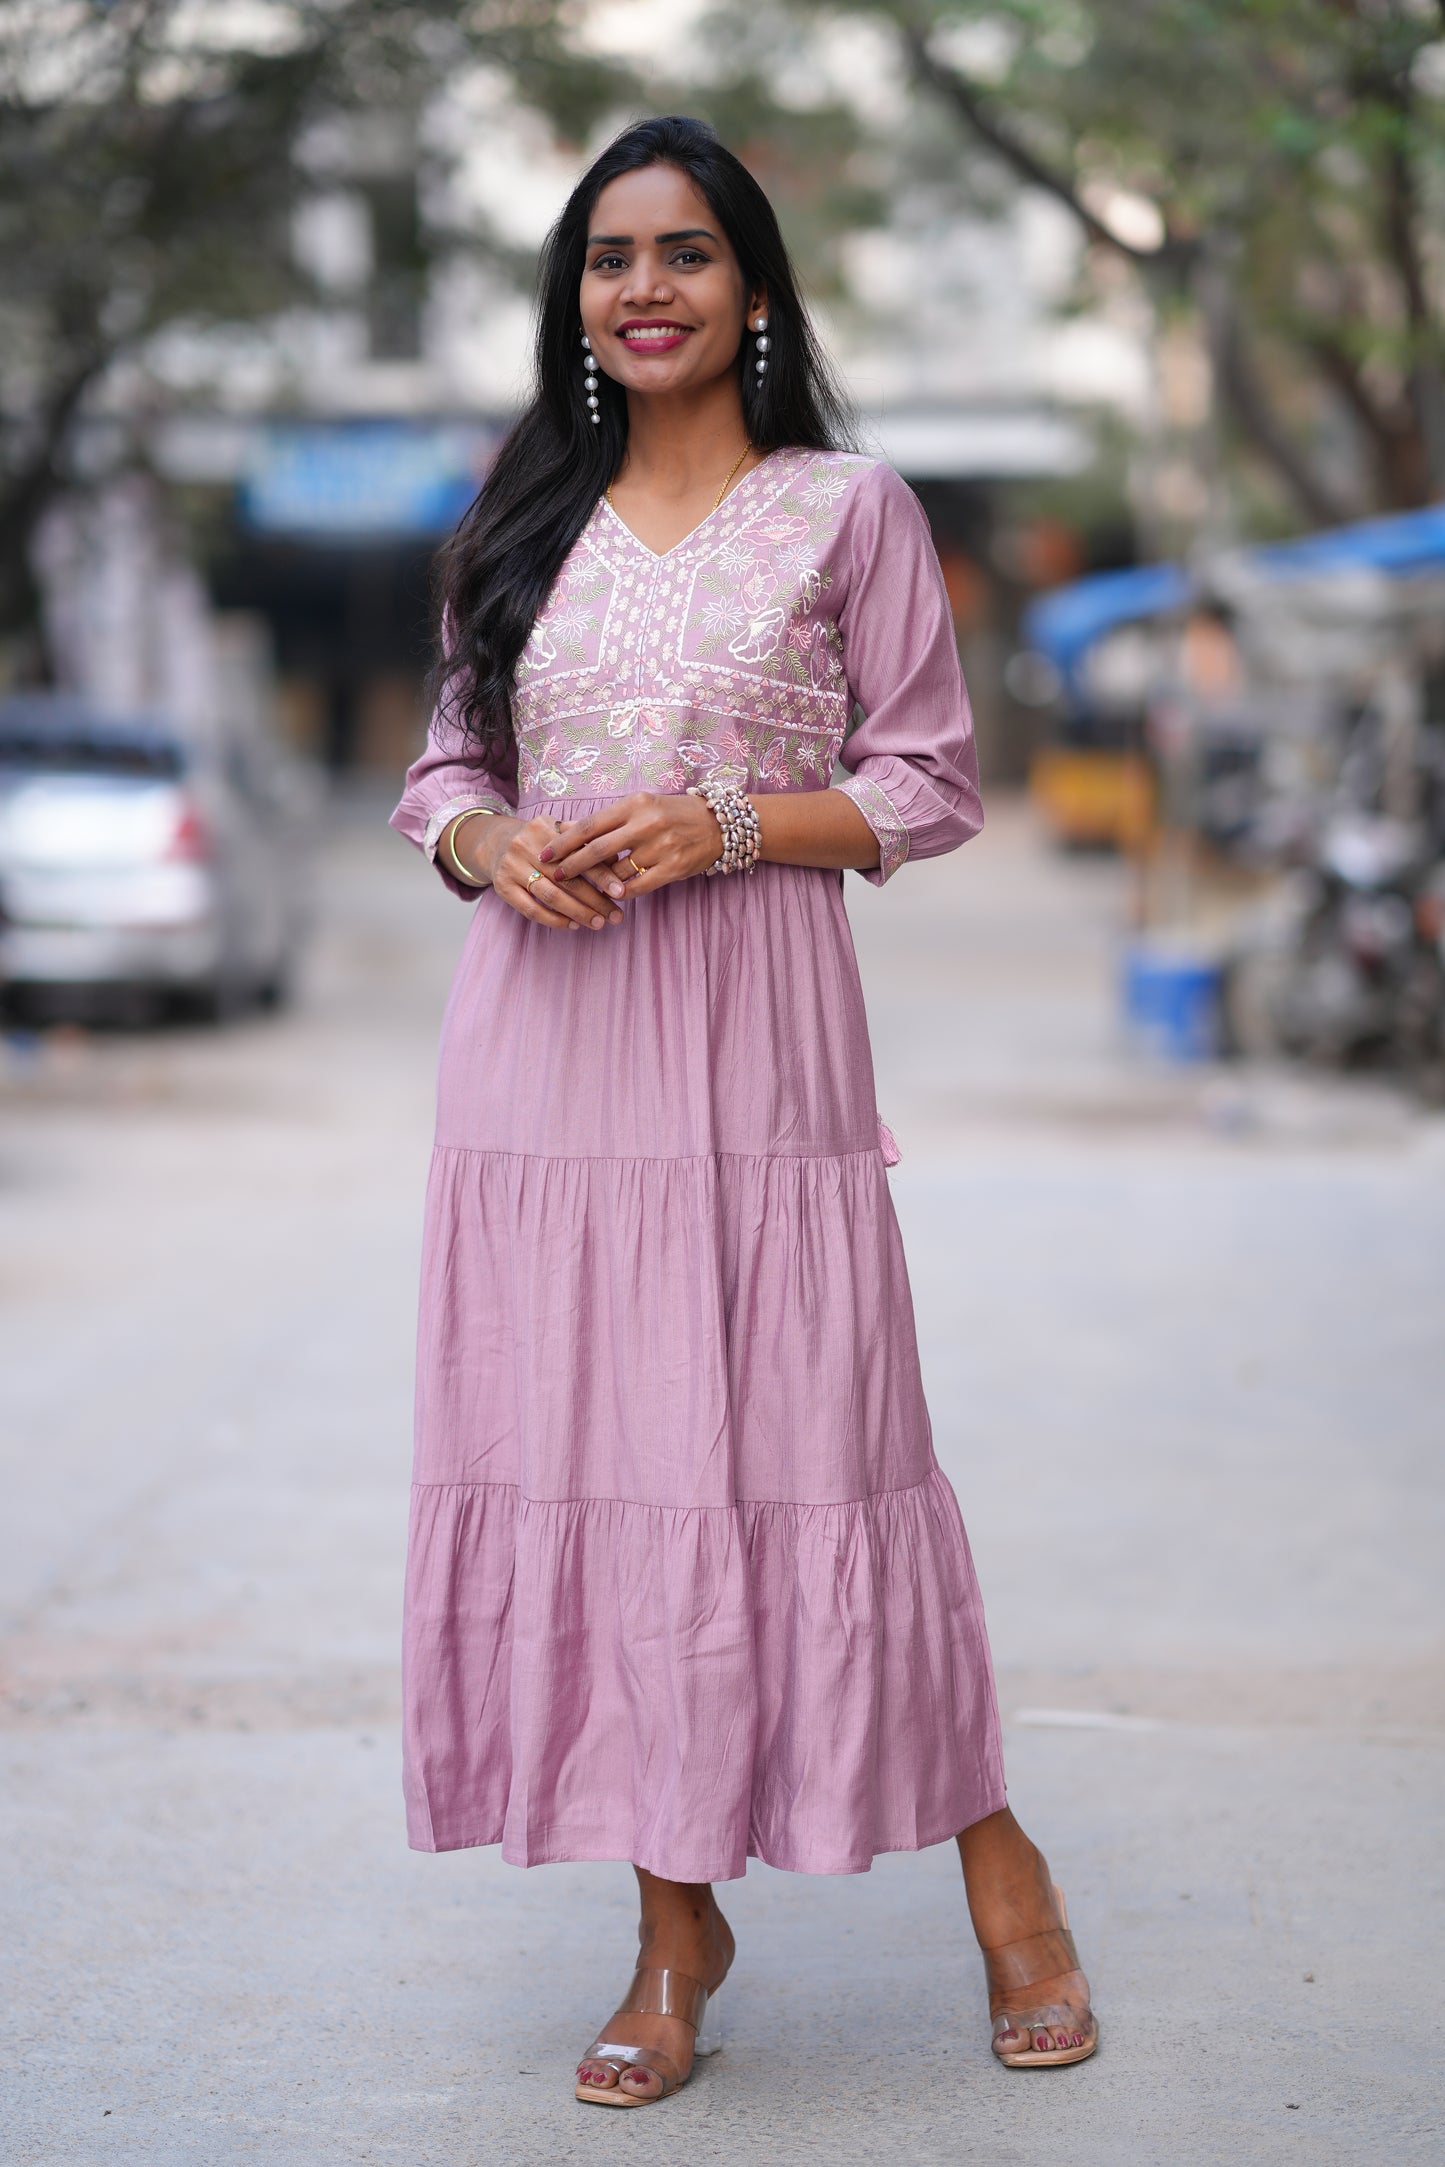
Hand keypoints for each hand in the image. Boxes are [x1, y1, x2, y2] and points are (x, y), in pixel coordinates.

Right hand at [467, 813, 628, 930]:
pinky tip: (572, 926)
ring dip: (578, 913)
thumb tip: (618, 860)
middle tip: (616, 916)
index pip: (579, 854)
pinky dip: (554, 920)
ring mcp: (512, 866)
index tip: (622, 891)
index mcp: (545, 828)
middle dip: (595, 900)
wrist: (494, 842)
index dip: (603, 874)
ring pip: (551, 895)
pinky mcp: (502, 886)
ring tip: (598, 923)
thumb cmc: (538, 841)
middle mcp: (526, 845)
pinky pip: (531, 909)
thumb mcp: (556, 831)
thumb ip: (584, 843)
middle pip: (567, 877)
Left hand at [538, 792, 722, 894]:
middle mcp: (646, 824)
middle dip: (571, 865)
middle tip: (554, 875)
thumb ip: (612, 820)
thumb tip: (571, 833)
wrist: (718, 823)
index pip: (590, 825)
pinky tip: (614, 895)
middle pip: (597, 849)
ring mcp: (661, 847)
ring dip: (599, 883)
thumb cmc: (673, 814)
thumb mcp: (643, 806)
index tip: (545, 853)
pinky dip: (623, 892)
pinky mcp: (673, 868)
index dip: (564, 841)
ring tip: (585, 889)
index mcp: (634, 804)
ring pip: (618, 872)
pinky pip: (639, 887)